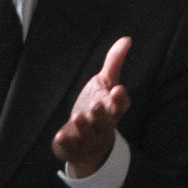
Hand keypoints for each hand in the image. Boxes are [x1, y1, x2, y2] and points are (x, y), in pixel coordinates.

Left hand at [52, 36, 131, 178]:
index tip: (118, 90)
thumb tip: (126, 39)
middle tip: (96, 105)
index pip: (121, 105)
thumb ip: (114, 62)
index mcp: (112, 110)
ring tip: (78, 118)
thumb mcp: (105, 83)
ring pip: (88, 134)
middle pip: (105, 121)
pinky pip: (70, 147)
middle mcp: (103, 126)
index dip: (120, 99)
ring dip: (83, 127)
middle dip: (101, 114)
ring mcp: (88, 139)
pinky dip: (66, 143)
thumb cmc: (98, 108)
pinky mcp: (72, 148)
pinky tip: (61, 137)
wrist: (87, 144)